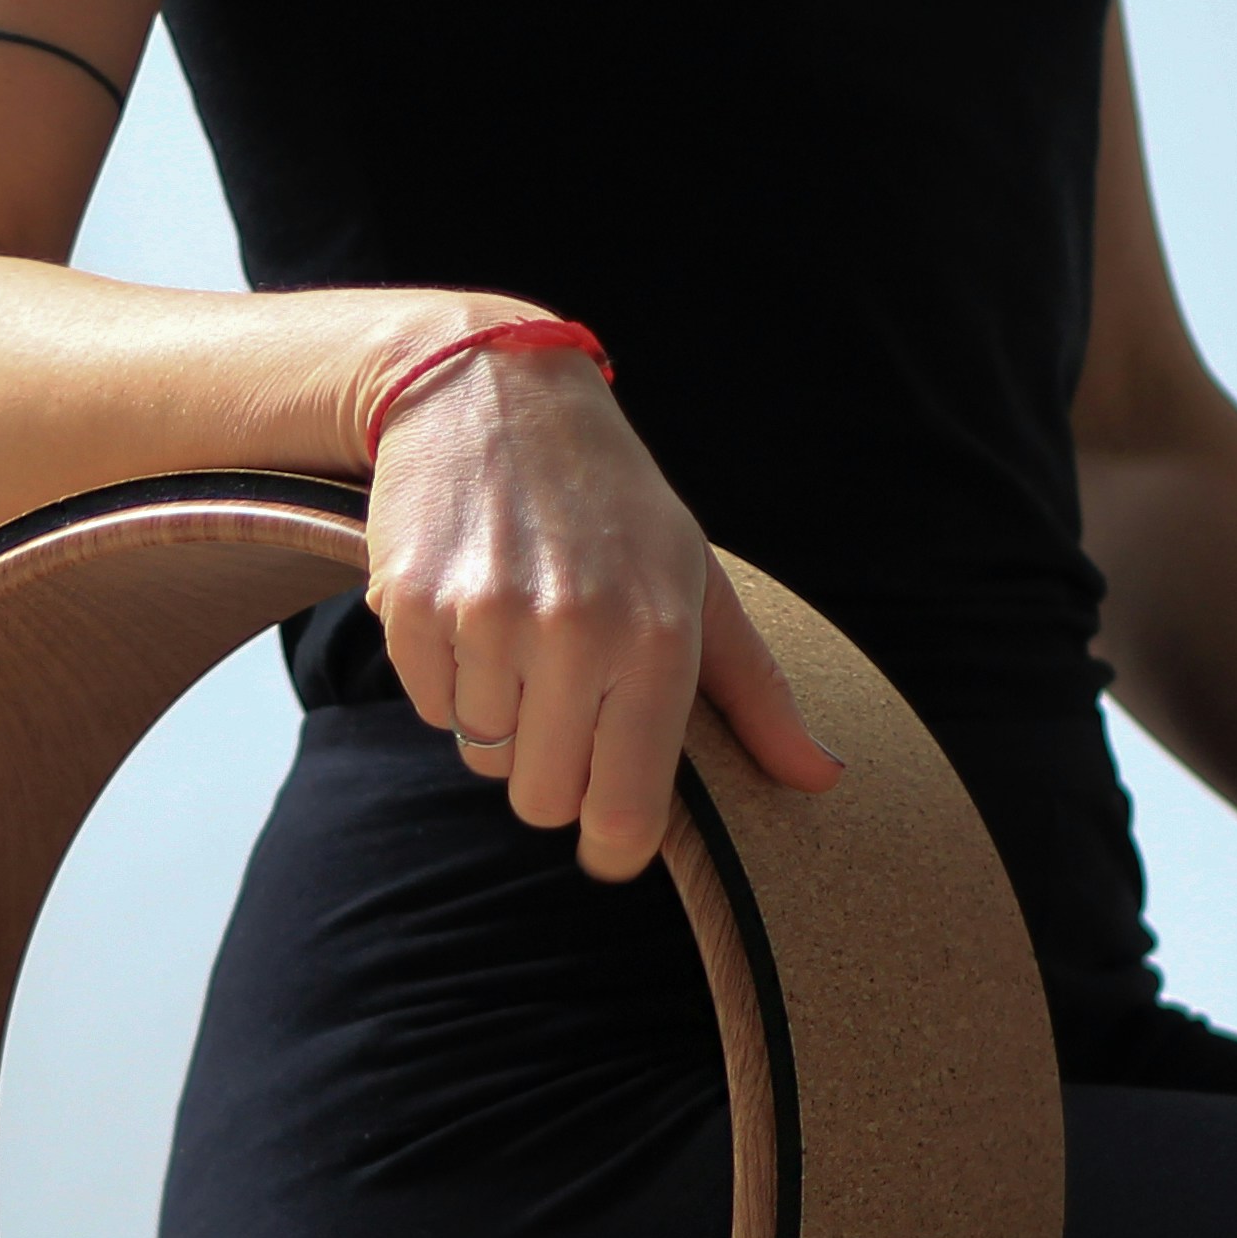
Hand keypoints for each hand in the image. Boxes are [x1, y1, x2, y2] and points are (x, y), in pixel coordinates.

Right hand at [360, 334, 843, 880]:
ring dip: (498, 715)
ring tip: (517, 633)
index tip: (610, 845)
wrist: (489, 389)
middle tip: (563, 697)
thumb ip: (755, 693)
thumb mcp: (698, 581)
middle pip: (542, 800)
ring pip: (481, 753)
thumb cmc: (611, 499)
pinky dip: (447, 678)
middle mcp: (572, 632)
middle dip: (551, 769)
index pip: (625, 813)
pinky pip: (428, 705)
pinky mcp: (414, 606)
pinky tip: (471, 611)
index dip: (614, 848)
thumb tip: (822, 780)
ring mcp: (486, 619)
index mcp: (655, 636)